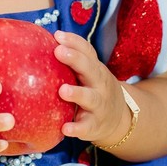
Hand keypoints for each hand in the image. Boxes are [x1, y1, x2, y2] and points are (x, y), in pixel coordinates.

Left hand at [53, 31, 131, 146]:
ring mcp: (99, 105)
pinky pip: (85, 127)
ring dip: (77, 93)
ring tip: (63, 91)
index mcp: (95, 69)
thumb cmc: (94, 89)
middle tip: (59, 51)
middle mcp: (99, 84)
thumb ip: (72, 59)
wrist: (120, 118)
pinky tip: (65, 128)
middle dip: (75, 59)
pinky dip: (76, 128)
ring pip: (90, 98)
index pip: (87, 52)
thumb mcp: (89, 73)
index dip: (74, 42)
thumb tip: (47, 40)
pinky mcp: (94, 125)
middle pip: (90, 69)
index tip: (58, 36)